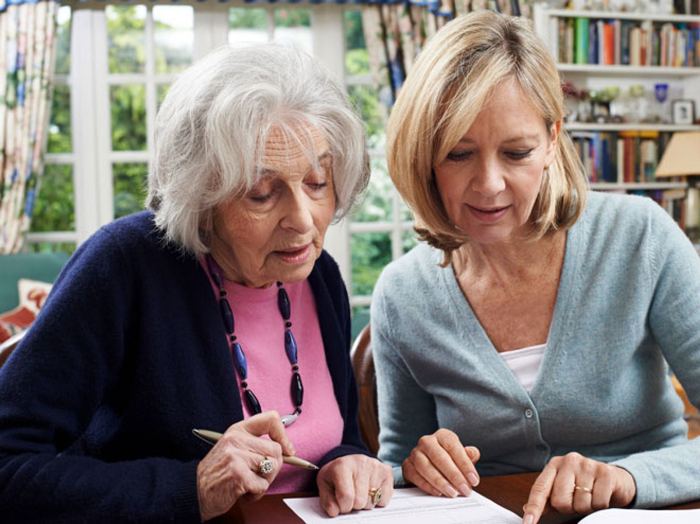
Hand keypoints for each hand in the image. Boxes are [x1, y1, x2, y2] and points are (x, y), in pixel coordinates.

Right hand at [196, 411, 294, 520]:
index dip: (283, 435)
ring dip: (264, 482)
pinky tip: (242, 492)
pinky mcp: (238, 474)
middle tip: (258, 476)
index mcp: (237, 430)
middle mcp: (236, 439)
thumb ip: (255, 444)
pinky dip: (256, 494)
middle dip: (273, 468)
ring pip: (272, 468)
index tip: (287, 449)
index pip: (270, 419)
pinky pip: (262, 485)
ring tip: (248, 484)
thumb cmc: (217, 472)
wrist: (193, 490)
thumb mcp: (233, 448)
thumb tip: (286, 449)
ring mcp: (236, 456)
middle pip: (276, 450)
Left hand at [317, 454, 392, 515]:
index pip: (346, 497)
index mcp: (342, 465)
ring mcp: (375, 466)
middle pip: (360, 501)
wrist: (349, 462)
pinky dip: (377, 500)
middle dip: (354, 505)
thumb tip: (335, 511)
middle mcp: (360, 462)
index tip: (341, 503)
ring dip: (365, 502)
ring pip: (372, 501)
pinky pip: (384, 500)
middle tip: (350, 496)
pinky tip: (370, 490)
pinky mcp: (386, 471)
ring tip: (359, 492)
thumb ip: (327, 500)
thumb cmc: (336, 475)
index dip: (343, 507)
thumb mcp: (325, 485)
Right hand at [402, 428, 480, 497]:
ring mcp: (415, 453)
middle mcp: (427, 441)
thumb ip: (469, 455)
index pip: (453, 446)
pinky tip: (438, 492)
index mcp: (442, 435)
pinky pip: (415, 476)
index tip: (474, 479)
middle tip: (464, 489)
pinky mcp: (407, 465)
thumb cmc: (449, 459)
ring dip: (440, 482)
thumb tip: (473, 453)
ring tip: (452, 493)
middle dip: (453, 475)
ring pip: (425, 467)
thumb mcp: (461, 455)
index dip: (465, 464)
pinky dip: (427, 486)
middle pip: (439, 457)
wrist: (430, 463)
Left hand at [522, 452, 636, 523]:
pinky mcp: (606, 472)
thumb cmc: (584, 485)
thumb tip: (526, 509)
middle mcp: (569, 461)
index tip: (528, 523)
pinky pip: (598, 503)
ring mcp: (588, 465)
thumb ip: (547, 499)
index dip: (534, 508)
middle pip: (561, 501)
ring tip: (590, 497)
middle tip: (577, 500)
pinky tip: (602, 496)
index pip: (540, 489)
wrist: (615, 479)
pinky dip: (600, 506)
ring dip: (586, 507)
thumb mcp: (564, 489)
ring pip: (581, 504)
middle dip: (569, 507)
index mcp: (554, 465)